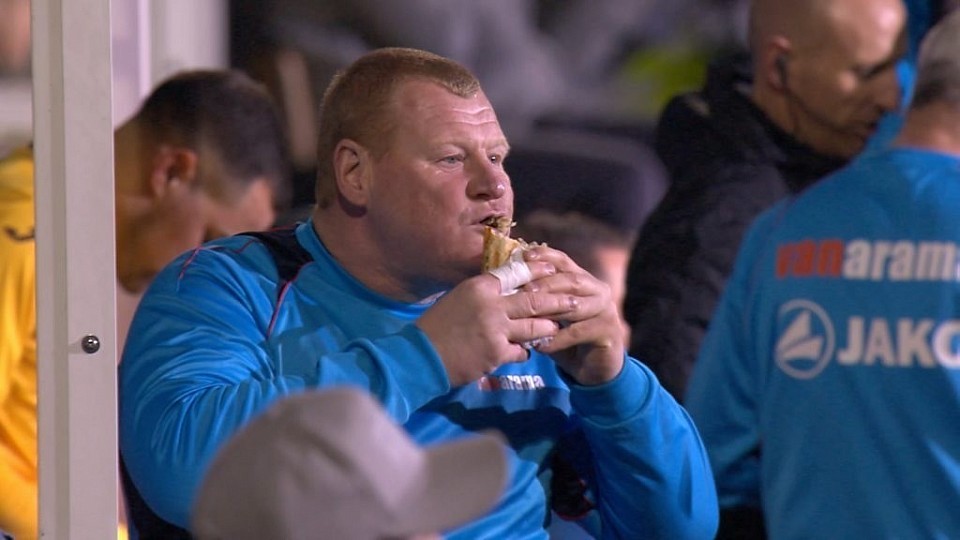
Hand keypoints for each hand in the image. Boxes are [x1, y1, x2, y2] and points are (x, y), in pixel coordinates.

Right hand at [416, 258, 563, 385]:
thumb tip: (506, 286)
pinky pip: (522, 351)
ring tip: (557, 327)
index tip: (554, 269)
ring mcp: (495, 329)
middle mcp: (490, 305)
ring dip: (547, 328)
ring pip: (534, 327)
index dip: (538, 271)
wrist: (421, 355)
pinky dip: (526, 351)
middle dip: (558, 301)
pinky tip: (526, 352)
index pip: (516, 273)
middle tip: (575, 300)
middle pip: (534, 300)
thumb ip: (484, 292)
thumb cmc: (437, 326)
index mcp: (480, 287)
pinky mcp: (496, 353)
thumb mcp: (458, 298)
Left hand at [518, 246, 624, 385]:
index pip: (564, 262)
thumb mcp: (551, 314)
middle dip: (546, 284)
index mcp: (583, 280)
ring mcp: (606, 310)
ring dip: (550, 310)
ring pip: (576, 305)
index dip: (545, 256)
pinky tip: (539, 346)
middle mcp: (598, 290)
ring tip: (528, 316)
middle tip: (523, 291)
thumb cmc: (567, 336)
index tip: (524, 256)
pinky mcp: (607, 332)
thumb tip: (505, 286)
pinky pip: (578, 333)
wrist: (594, 366)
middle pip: (571, 280)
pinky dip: (557, 339)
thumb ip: (537, 299)